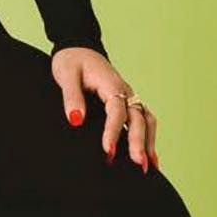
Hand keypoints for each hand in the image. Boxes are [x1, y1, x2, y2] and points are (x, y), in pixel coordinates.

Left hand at [51, 47, 158, 172]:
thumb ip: (71, 97)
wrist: (79, 49)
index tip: (108, 151)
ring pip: (146, 120)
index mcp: (111, 83)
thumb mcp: (66, 75)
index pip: (116, 110)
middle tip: (138, 165)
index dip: (114, 131)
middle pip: (138, 118)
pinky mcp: (127, 103)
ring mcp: (128, 97)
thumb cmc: (72, 61)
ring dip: (148, 142)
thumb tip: (75, 120)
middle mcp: (125, 91)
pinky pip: (143, 121)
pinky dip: (149, 138)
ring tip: (147, 167)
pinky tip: (149, 158)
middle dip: (139, 142)